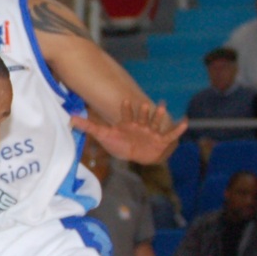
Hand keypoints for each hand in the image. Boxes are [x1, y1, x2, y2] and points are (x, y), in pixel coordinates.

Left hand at [71, 100, 186, 164]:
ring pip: (155, 122)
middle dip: (143, 112)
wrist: (134, 155)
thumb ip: (88, 126)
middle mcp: (141, 125)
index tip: (124, 101)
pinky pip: (171, 134)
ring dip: (159, 115)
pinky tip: (185, 122)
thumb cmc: (118, 144)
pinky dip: (178, 128)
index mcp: (128, 123)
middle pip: (142, 117)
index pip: (126, 115)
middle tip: (144, 103)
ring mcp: (152, 132)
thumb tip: (70, 119)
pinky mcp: (161, 140)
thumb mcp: (103, 135)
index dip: (125, 109)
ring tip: (163, 106)